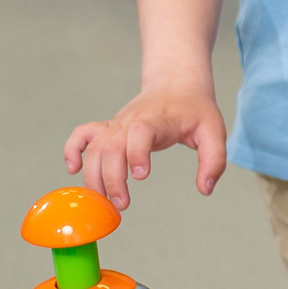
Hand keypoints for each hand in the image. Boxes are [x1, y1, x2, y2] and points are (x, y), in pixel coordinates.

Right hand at [64, 84, 227, 210]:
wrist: (177, 84)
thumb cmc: (196, 110)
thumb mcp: (214, 132)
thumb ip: (214, 160)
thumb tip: (205, 189)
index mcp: (158, 120)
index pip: (140, 131)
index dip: (136, 152)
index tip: (141, 175)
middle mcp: (131, 121)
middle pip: (110, 146)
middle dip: (112, 178)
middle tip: (123, 205)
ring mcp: (118, 124)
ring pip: (94, 148)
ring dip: (94, 176)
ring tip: (106, 202)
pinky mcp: (110, 128)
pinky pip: (83, 135)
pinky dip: (72, 149)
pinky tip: (74, 169)